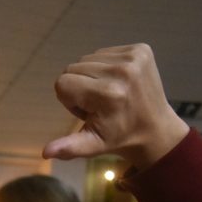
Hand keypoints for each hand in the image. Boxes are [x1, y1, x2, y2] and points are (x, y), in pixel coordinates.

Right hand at [43, 44, 188, 168]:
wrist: (156, 128)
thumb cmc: (119, 138)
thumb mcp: (92, 146)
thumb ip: (68, 147)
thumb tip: (45, 152)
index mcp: (108, 94)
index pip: (63, 83)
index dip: (69, 100)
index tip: (87, 112)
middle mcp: (122, 70)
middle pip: (73, 68)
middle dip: (78, 87)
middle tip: (97, 104)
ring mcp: (133, 56)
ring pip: (87, 59)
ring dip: (91, 76)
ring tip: (107, 93)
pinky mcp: (141, 48)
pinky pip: (103, 52)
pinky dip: (105, 67)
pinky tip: (117, 82)